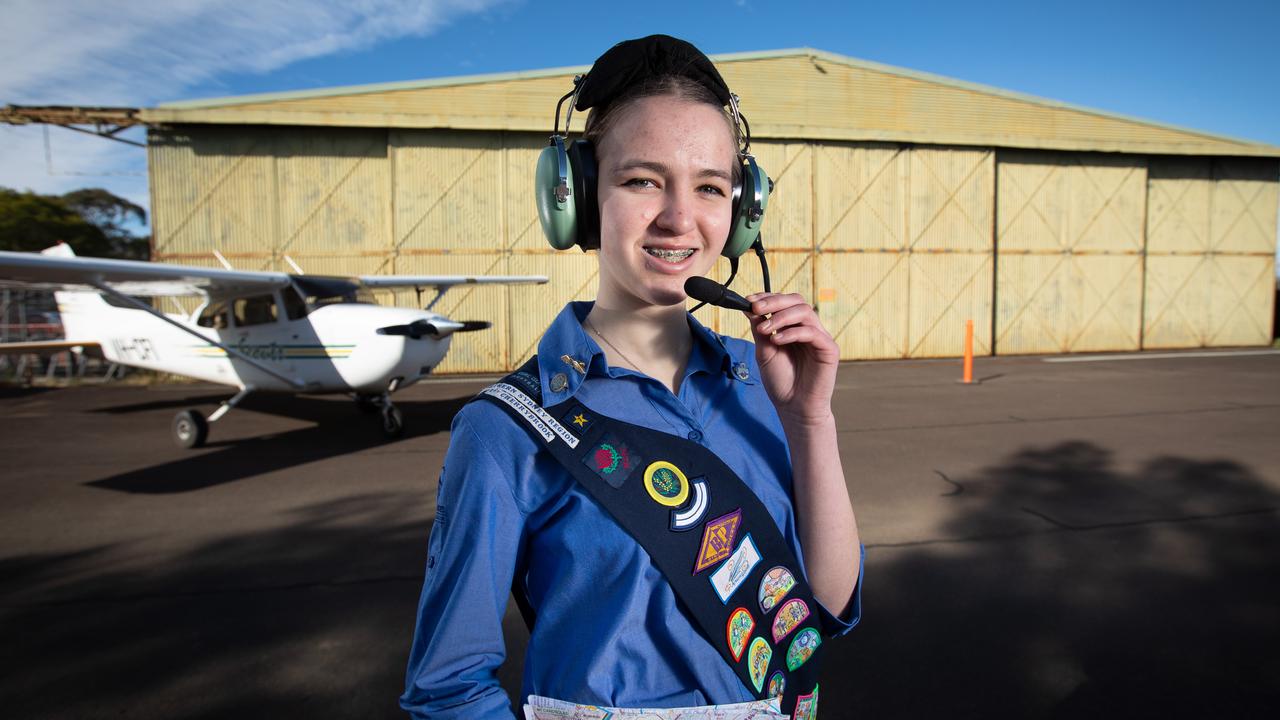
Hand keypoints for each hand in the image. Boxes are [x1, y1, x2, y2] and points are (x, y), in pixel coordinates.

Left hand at [745, 293, 839, 427]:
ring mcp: (820, 337)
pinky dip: (792, 333)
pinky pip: (812, 332)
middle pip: (796, 301)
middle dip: (774, 301)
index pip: (784, 303)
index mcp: (793, 327)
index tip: (749, 301)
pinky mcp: (829, 349)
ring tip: (764, 329)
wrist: (793, 407)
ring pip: (805, 312)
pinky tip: (777, 340)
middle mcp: (808, 328)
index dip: (767, 298)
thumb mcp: (764, 352)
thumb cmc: (781, 382)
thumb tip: (750, 307)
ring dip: (781, 317)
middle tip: (755, 308)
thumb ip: (760, 330)